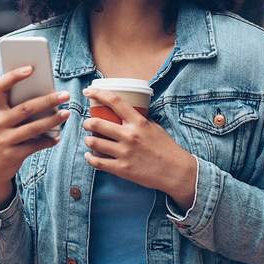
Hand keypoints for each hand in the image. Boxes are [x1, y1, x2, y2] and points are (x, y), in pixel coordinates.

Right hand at [0, 65, 69, 209]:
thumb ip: (18, 106)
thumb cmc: (4, 134)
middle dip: (48, 100)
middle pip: (26, 108)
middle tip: (65, 94)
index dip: (14, 76)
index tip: (31, 68)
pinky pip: (36, 145)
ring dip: (53, 120)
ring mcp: (4, 140)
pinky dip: (49, 140)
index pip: (0, 86)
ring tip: (67, 113)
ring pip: (34, 127)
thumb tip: (47, 92)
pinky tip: (58, 136)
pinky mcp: (12, 155)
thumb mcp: (4, 119)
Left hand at [82, 88, 196, 210]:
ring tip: (89, 139)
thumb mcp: (154, 127)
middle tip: (87, 123)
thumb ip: (138, 120)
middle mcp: (129, 136)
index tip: (88, 92)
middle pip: (97, 123)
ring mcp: (124, 153)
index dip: (98, 94)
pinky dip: (90, 158)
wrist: (176, 172)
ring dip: (88, 140)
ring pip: (94, 142)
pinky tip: (89, 155)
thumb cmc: (166, 148)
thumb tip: (125, 113)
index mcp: (138, 122)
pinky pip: (98, 162)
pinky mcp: (122, 169)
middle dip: (87, 122)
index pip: (114, 102)